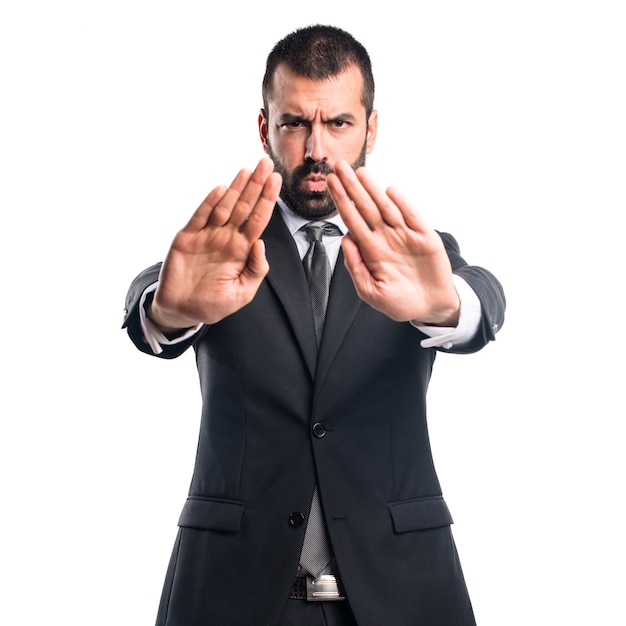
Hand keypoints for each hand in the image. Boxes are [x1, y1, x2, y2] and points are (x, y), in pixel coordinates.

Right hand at [150, 158, 281, 329]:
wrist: (183, 311)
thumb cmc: (214, 303)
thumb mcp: (242, 292)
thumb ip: (255, 270)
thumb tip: (261, 244)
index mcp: (241, 249)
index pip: (258, 219)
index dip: (267, 200)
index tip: (276, 181)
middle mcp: (226, 238)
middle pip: (244, 207)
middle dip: (256, 186)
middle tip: (266, 164)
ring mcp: (206, 236)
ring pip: (224, 207)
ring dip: (236, 189)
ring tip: (248, 171)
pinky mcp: (187, 238)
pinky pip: (200, 217)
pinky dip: (210, 203)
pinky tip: (221, 190)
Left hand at [326, 160, 459, 324]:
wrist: (430, 307)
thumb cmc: (399, 302)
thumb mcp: (371, 291)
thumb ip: (355, 267)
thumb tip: (345, 240)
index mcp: (371, 249)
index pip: (352, 219)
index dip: (341, 201)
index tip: (330, 183)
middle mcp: (386, 237)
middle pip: (365, 207)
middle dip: (352, 187)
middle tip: (339, 166)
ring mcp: (405, 235)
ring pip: (386, 207)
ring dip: (373, 190)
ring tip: (360, 172)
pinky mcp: (425, 237)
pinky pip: (412, 217)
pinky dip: (402, 204)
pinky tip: (389, 191)